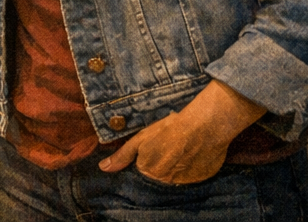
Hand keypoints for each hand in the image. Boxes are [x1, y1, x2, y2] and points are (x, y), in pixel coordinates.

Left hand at [99, 80, 265, 184]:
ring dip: (177, 167)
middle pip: (160, 176)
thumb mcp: (140, 139)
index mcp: (150, 172)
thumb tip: (103, 168)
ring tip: (182, 149)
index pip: (143, 171)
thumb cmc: (169, 129)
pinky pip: (193, 175)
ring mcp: (186, 182)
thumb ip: (122, 156)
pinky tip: (193, 153)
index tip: (154, 148)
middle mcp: (167, 181)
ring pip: (176, 176)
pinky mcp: (203, 178)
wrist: (203, 126)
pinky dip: (192, 167)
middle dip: (162, 164)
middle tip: (168, 147)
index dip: (147, 158)